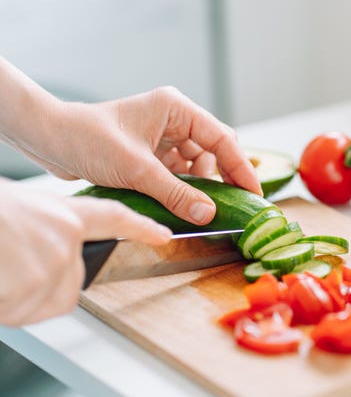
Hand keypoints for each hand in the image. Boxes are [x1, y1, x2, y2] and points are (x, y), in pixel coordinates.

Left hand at [0, 57, 260, 225]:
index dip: (241, 167)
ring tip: (201, 209)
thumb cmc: (88, 139)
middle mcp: (174, 120)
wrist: (50, 140)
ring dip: (199, 187)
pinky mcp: (152, 153)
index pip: (221, 138)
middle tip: (234, 206)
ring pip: (197, 166)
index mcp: (176, 108)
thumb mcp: (137, 169)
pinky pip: (179, 174)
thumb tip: (208, 214)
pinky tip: (183, 204)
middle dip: (223, 178)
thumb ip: (175, 192)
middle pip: (214, 151)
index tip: (254, 193)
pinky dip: (183, 190)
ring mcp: (163, 137)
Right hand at [0, 180, 171, 325]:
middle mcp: (64, 239)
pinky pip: (20, 312)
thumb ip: (44, 231)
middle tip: (11, 266)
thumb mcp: (18, 210)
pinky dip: (3, 305)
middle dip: (44, 286)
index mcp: (61, 214)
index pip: (114, 219)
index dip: (140, 228)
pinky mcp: (32, 287)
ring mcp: (51, 264)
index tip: (163, 233)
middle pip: (72, 283)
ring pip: (43, 300)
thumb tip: (42, 251)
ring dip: (16, 296)